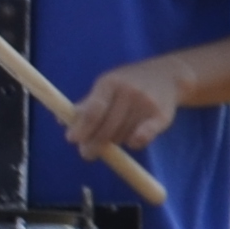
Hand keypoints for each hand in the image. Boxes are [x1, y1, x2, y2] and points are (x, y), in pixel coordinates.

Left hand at [57, 56, 183, 162]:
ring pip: (122, 135)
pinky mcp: (162, 115)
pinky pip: (143, 138)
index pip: (93, 110)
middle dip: (94, 144)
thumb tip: (61, 120)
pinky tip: (132, 141)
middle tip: (87, 154)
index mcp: (110, 83)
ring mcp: (147, 103)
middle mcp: (129, 91)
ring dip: (115, 141)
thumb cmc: (129, 82)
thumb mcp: (107, 86)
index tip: (72, 140)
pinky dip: (135, 143)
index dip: (81, 128)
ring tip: (115, 136)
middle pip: (106, 127)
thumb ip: (87, 104)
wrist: (168, 75)